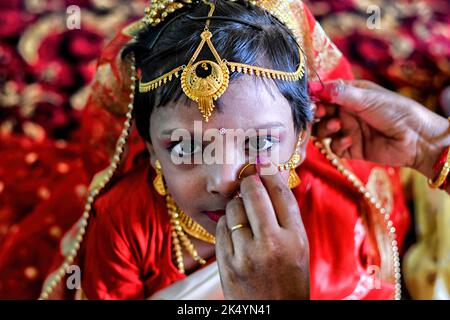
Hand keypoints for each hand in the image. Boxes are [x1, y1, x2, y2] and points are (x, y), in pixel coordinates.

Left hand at [215, 157, 309, 299]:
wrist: (273, 314)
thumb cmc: (289, 278)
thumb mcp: (299, 247)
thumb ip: (285, 215)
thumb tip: (267, 177)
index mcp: (296, 238)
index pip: (280, 192)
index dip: (269, 172)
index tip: (262, 163)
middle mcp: (272, 244)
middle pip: (253, 192)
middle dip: (248, 181)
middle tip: (248, 180)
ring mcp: (246, 254)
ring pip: (232, 207)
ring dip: (236, 204)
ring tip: (243, 214)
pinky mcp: (226, 263)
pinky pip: (221, 227)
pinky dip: (226, 224)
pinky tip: (235, 232)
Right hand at [312, 80, 449, 180]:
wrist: (416, 139)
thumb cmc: (396, 111)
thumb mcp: (367, 97)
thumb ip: (339, 93)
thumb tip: (314, 86)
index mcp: (351, 95)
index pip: (325, 94)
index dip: (315, 96)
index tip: (308, 98)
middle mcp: (347, 112)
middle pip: (320, 114)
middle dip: (316, 113)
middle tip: (318, 113)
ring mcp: (348, 130)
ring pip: (323, 131)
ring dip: (325, 128)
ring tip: (336, 125)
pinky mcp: (351, 149)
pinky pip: (334, 147)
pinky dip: (338, 143)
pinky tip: (350, 139)